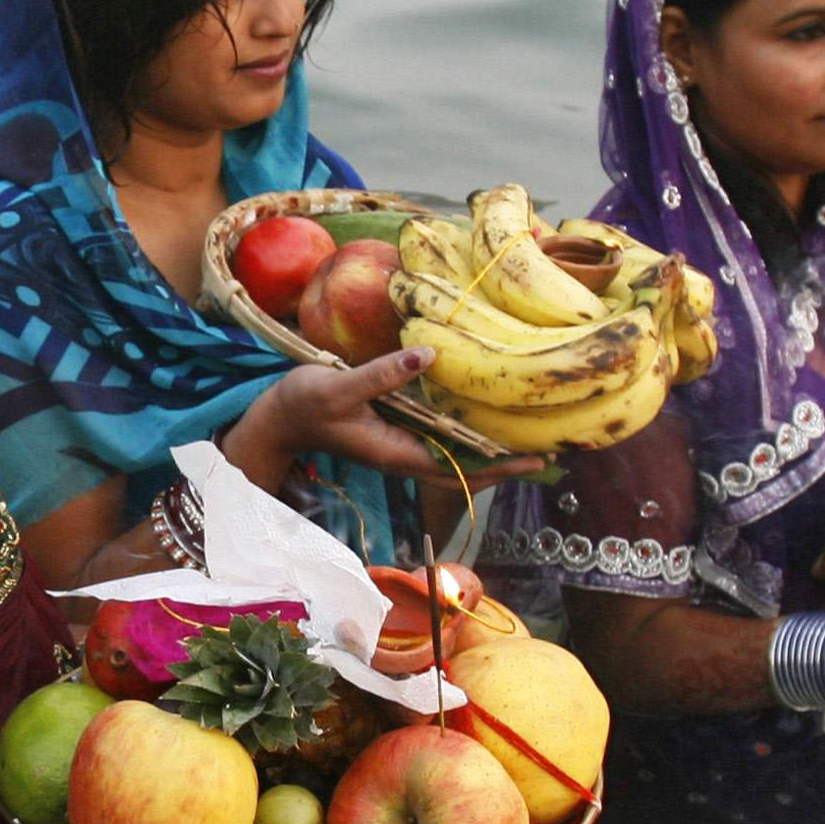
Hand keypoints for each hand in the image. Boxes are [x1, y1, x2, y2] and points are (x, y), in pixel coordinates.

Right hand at [225, 349, 539, 490]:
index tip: (533, 460)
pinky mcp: (394, 430)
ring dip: (489, 448)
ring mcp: (400, 444)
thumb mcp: (340, 386)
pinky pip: (439, 437)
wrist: (277, 418)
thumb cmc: (303, 404)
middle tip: (547, 450)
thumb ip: (383, 373)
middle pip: (465, 468)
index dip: (498, 466)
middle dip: (505, 463)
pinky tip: (482, 413)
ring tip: (527, 434)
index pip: (458, 468)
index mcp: (396, 452)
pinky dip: (465, 431)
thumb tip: (427, 354)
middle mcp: (404, 454)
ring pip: (454, 454)